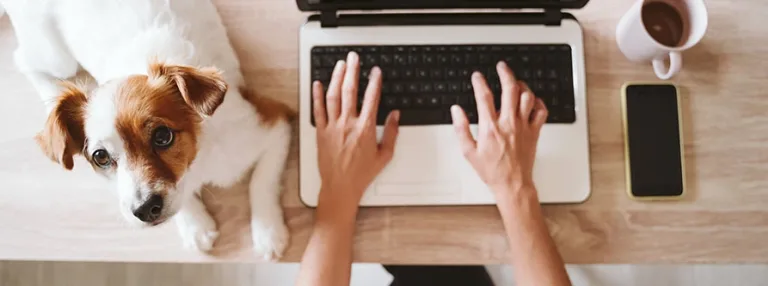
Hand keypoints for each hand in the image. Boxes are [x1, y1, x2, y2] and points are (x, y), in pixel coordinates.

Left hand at [313, 52, 399, 208]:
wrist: (340, 187)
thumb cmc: (362, 174)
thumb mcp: (384, 155)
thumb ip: (391, 133)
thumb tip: (395, 115)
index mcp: (365, 129)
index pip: (371, 99)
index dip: (374, 82)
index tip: (376, 71)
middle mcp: (348, 124)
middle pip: (350, 91)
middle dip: (353, 72)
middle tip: (354, 58)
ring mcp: (333, 127)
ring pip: (333, 96)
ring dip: (337, 78)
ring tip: (340, 65)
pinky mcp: (321, 132)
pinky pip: (318, 110)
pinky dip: (317, 95)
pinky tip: (317, 84)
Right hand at [450, 62, 547, 194]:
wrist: (512, 184)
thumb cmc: (492, 171)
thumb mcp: (468, 152)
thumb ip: (461, 128)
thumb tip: (456, 111)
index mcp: (490, 128)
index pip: (484, 97)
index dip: (480, 82)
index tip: (477, 76)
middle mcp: (508, 124)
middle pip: (510, 89)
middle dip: (505, 73)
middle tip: (501, 67)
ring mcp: (523, 127)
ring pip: (527, 97)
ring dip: (521, 85)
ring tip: (516, 82)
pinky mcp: (534, 132)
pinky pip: (541, 111)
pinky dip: (538, 102)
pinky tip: (532, 100)